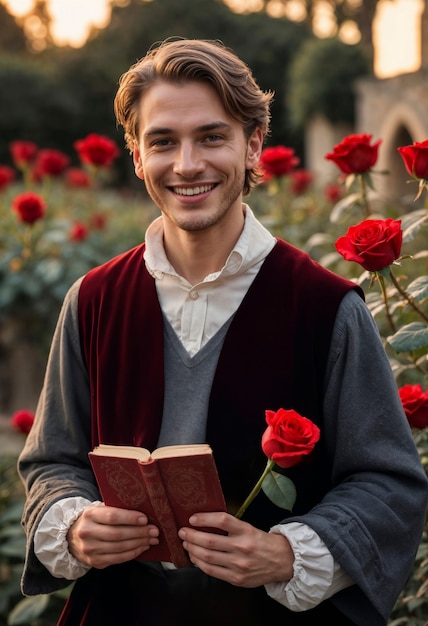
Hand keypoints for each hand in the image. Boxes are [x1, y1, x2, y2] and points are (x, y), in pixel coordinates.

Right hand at [67, 504, 159, 568]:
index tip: (145, 519)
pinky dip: (133, 553)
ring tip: (152, 539)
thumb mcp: (99, 509)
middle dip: (139, 532)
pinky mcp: (95, 562)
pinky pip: (118, 559)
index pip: (112, 517)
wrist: (71, 537)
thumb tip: (141, 511)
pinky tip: (142, 547)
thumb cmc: (93, 519)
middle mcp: (87, 533)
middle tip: (154, 530)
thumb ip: (115, 509)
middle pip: (118, 534)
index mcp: (89, 515)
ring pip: (120, 548)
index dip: (130, 518)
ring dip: (139, 543)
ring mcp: (90, 549)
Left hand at [178, 512, 293, 586]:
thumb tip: (204, 522)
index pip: (222, 521)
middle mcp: (242, 547)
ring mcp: (239, 565)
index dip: (204, 518)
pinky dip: (199, 563)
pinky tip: (195, 557)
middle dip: (191, 536)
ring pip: (208, 557)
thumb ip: (230, 527)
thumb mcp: (248, 528)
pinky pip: (212, 571)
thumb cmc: (261, 542)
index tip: (192, 518)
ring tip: (186, 544)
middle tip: (182, 532)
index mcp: (246, 531)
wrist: (281, 561)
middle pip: (210, 541)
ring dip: (192, 550)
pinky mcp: (236, 578)